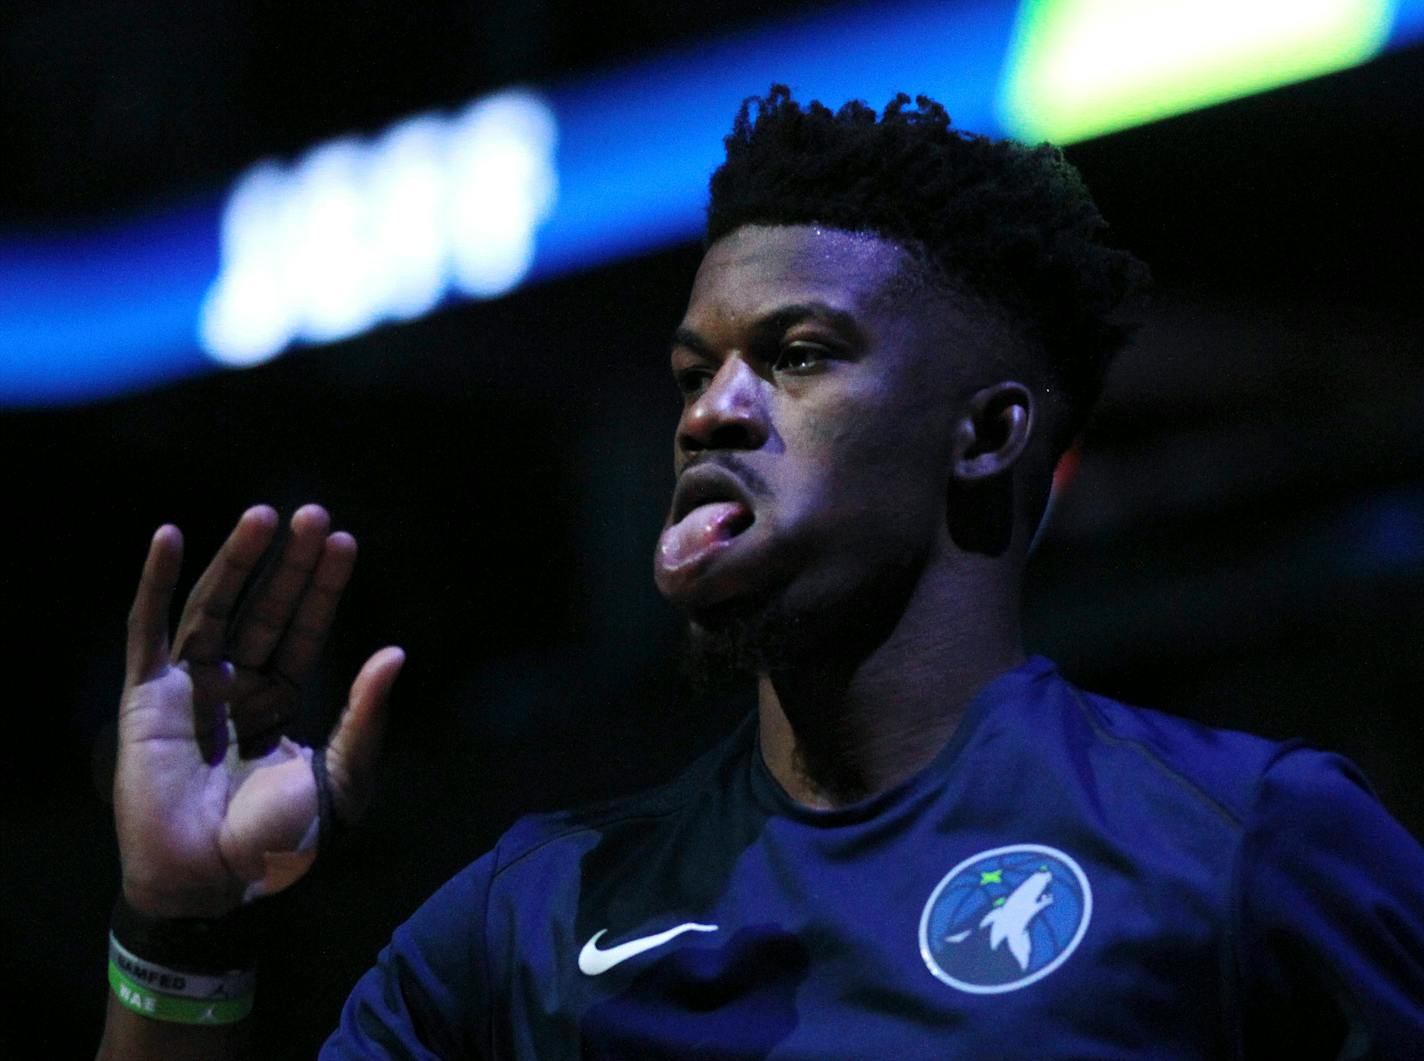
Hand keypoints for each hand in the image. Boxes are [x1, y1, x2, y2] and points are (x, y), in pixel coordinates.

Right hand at [114, 504, 403, 917]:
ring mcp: (190, 687)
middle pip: (265, 607)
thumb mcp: (342, 777)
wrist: (216, 883)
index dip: (323, 587)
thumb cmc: (281, 841)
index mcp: (281, 699)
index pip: (305, 629)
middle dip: (289, 563)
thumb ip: (365, 716)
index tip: (345, 541)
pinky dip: (155, 583)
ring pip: (215, 608)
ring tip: (265, 517)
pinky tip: (170, 538)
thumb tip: (396, 652)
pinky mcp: (146, 697)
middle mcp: (237, 685)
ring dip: (237, 560)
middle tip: (313, 513)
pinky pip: (148, 631)